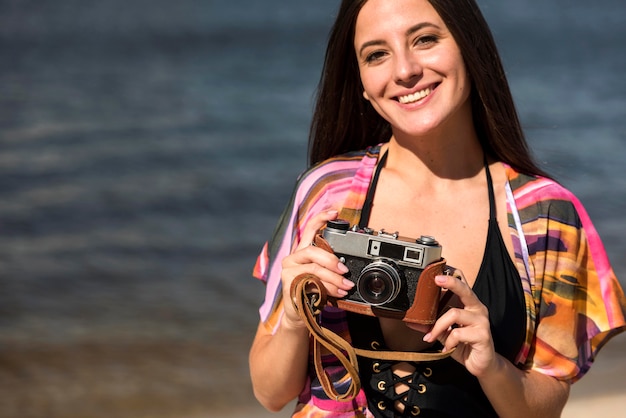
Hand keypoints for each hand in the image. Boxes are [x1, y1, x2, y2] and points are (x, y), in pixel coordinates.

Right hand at [279, 210, 354, 328]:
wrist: (299, 315)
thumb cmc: (313, 293)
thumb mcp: (324, 276)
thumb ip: (330, 267)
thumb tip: (347, 266)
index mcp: (302, 251)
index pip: (309, 228)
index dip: (321, 218)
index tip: (335, 213)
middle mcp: (293, 257)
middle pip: (313, 251)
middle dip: (332, 260)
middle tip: (345, 270)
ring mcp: (289, 269)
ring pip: (314, 268)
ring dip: (334, 278)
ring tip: (346, 286)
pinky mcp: (288, 283)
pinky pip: (312, 282)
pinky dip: (328, 289)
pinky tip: (337, 294)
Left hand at [420, 270, 497, 376]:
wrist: (481, 365)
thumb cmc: (464, 344)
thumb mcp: (445, 334)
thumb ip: (432, 326)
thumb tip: (412, 321)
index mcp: (468, 304)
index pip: (463, 283)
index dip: (452, 275)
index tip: (437, 271)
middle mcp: (477, 309)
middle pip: (464, 289)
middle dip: (450, 282)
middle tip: (437, 279)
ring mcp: (481, 321)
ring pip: (454, 314)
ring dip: (438, 326)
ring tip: (431, 337)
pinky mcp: (483, 335)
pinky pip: (458, 333)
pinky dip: (448, 341)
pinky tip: (447, 348)